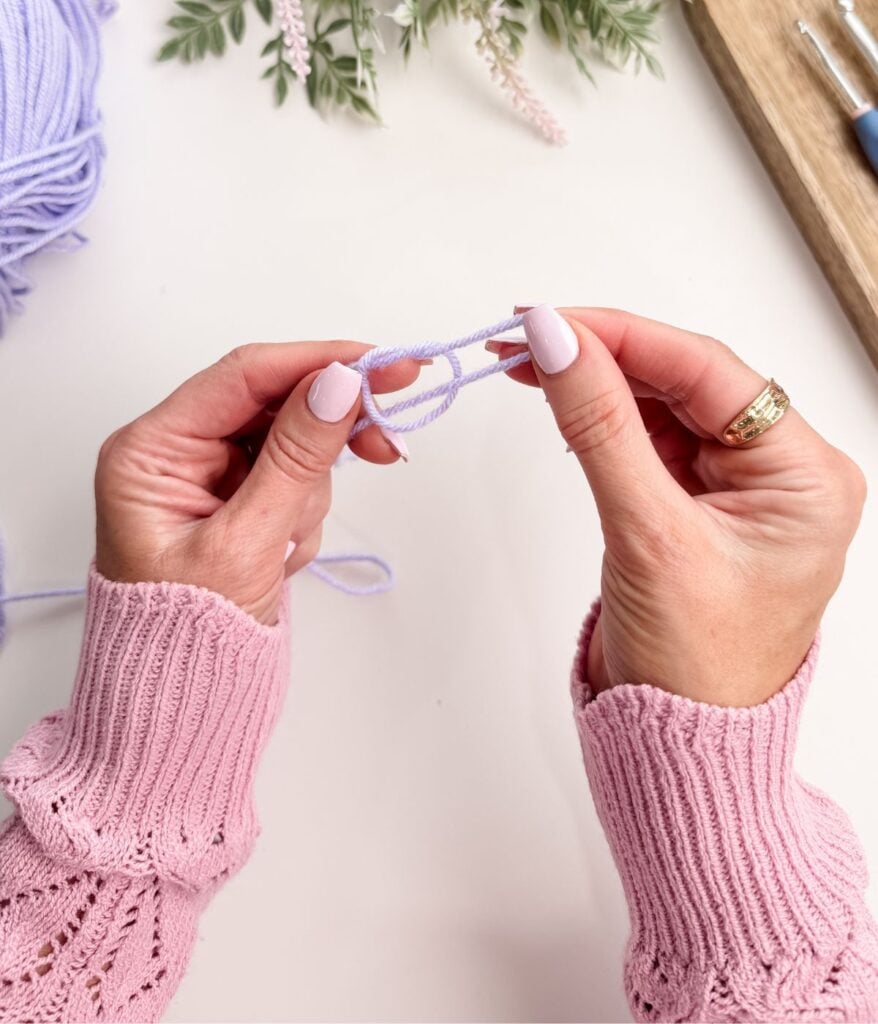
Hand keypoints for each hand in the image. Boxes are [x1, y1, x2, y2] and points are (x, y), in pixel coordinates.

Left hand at [95, 341, 419, 624]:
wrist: (184, 706)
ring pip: (292, 445)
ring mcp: (209, 479)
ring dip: (310, 491)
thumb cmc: (188, 638)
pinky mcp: (239, 504)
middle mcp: (176, 453)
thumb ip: (296, 459)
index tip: (383, 364)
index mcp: (151, 451)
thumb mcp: (245, 543)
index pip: (244, 377)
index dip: (317, 362)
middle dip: (328, 429)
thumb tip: (341, 383)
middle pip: (273, 405)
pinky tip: (281, 556)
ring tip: (286, 548)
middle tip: (388, 439)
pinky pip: (294, 482)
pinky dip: (303, 514)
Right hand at [490, 305, 865, 706]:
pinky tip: (567, 406)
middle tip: (529, 338)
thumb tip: (558, 341)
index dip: (624, 337)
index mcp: (805, 477)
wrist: (680, 746)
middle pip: (686, 383)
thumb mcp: (647, 534)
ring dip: (598, 386)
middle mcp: (783, 474)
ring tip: (532, 366)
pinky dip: (604, 424)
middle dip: (604, 357)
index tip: (551, 318)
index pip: (708, 373)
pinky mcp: (699, 507)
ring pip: (664, 408)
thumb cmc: (695, 668)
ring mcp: (740, 490)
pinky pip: (651, 444)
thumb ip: (598, 428)